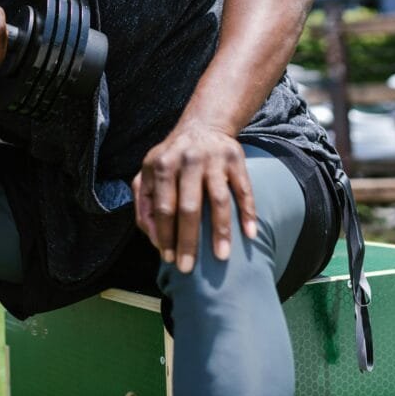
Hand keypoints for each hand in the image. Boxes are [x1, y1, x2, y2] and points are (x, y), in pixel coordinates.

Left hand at [132, 123, 257, 272]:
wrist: (202, 126)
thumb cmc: (172, 159)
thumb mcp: (149, 172)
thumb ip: (144, 202)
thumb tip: (153, 237)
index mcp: (162, 164)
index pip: (163, 207)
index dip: (165, 235)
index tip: (169, 259)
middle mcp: (188, 160)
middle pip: (188, 207)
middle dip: (188, 241)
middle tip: (188, 269)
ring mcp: (214, 159)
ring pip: (219, 200)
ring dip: (221, 232)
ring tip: (221, 257)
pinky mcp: (236, 159)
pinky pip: (244, 190)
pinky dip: (248, 213)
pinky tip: (250, 234)